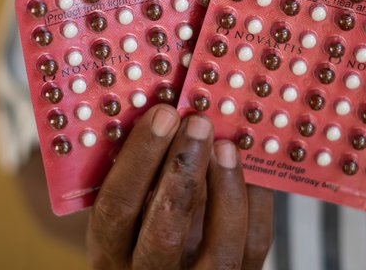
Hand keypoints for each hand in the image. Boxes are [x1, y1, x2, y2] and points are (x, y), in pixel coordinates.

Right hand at [87, 104, 273, 268]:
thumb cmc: (142, 234)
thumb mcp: (124, 215)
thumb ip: (136, 176)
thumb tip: (164, 114)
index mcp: (111, 251)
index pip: (117, 209)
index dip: (139, 159)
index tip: (161, 116)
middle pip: (164, 232)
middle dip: (182, 171)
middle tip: (197, 123)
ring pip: (218, 248)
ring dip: (224, 186)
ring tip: (226, 145)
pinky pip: (253, 244)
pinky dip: (255, 202)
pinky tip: (250, 169)